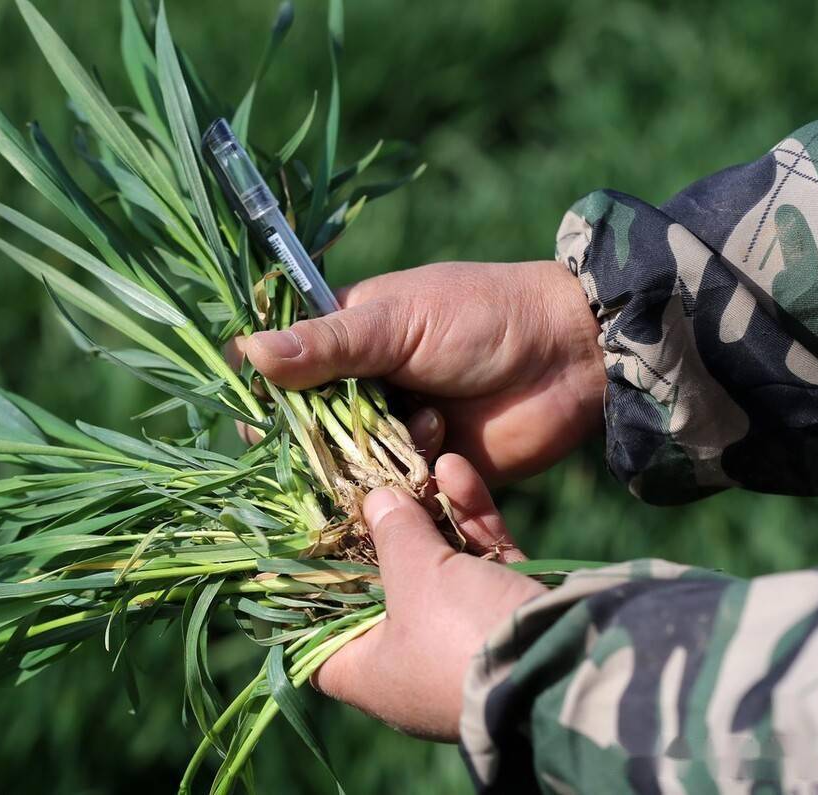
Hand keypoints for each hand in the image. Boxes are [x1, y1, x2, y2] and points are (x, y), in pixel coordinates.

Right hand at [237, 260, 605, 484]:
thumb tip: (247, 350)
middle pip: (306, 432)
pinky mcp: (425, 473)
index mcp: (343, 339)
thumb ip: (329, 344)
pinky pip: (391, 494)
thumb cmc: (482, 316)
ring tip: (426, 420)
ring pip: (346, 469)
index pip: (279, 373)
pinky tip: (444, 444)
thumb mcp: (400, 322)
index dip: (266, 398)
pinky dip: (409, 477)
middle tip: (361, 427)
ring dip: (375, 454)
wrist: (571, 357)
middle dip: (323, 439)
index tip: (265, 416)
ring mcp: (391, 433)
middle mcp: (359, 390)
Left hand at [313, 454, 544, 739]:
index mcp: (373, 674)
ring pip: (438, 565)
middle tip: (366, 485)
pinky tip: (456, 468)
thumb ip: (392, 532)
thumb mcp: (414, 576)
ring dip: (429, 512)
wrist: (569, 662)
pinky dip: (470, 519)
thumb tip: (376, 500)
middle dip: (381, 533)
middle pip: (384, 588)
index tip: (301, 546)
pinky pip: (480, 560)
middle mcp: (414, 661)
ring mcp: (464, 637)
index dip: (309, 593)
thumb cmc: (461, 634)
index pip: (320, 637)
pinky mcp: (507, 611)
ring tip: (415, 462)